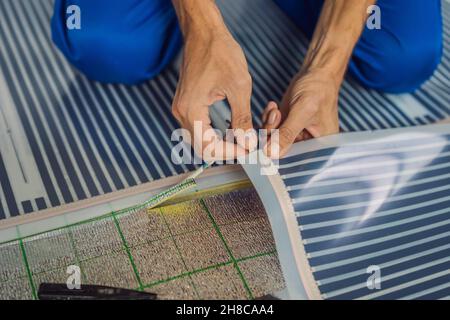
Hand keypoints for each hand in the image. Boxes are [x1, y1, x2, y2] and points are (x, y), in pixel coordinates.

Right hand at [172, 28, 255, 160]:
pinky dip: (214, 133)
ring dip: (220, 143)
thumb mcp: (239, 86)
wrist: (203, 32)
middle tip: (246, 147)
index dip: (229, 153)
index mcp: (191, 110)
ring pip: (199, 139)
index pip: (208, 147)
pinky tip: (230, 129)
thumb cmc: (219, 52)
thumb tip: (248, 142)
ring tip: (241, 140)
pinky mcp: (186, 103)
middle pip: (201, 147)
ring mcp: (182, 108)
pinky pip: (198, 127)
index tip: (248, 150)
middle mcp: (181, 112)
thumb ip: (243, 118)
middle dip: (225, 151)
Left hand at [262, 69, 339, 157]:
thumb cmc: (318, 90)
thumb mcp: (302, 112)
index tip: (265, 149)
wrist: (315, 73)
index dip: (279, 157)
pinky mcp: (285, 126)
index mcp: (319, 147)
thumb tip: (270, 153)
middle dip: (272, 136)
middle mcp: (307, 144)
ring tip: (276, 110)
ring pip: (271, 141)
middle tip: (275, 117)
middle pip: (281, 152)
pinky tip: (273, 107)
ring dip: (268, 125)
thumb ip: (287, 134)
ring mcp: (294, 136)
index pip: (296, 162)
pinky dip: (267, 119)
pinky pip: (269, 130)